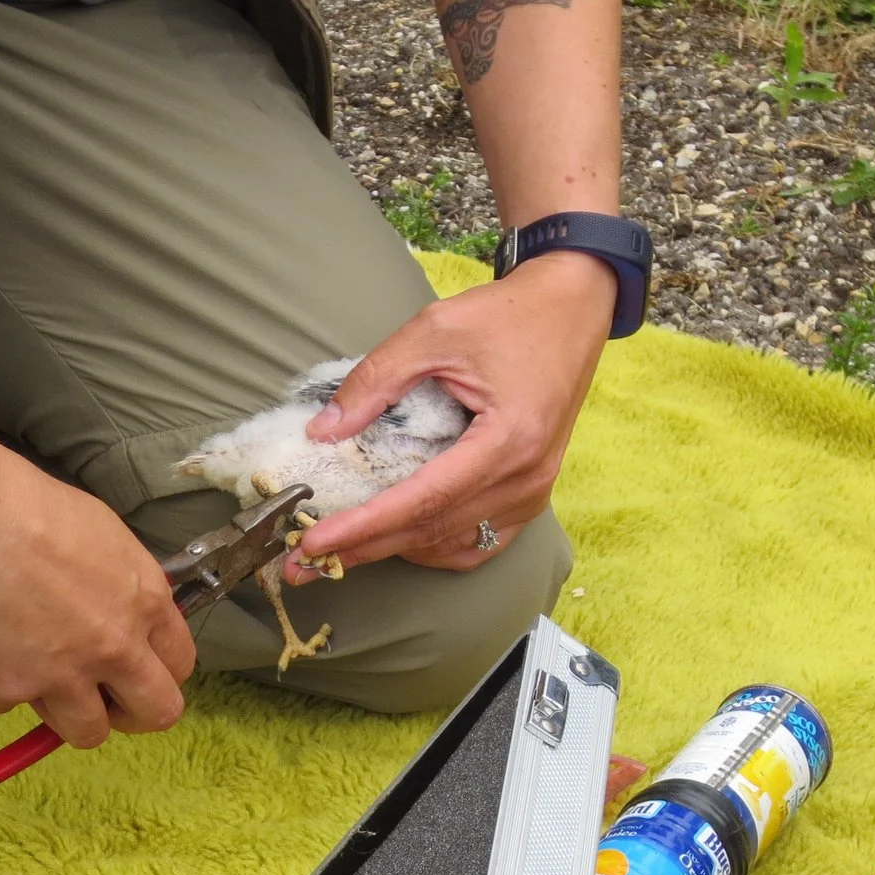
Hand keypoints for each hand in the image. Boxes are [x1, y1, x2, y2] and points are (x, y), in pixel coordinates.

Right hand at [0, 451, 195, 749]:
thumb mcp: (101, 533)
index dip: (158, 674)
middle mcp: (114, 646)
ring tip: (30, 679)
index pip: (180, 663)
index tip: (135, 676)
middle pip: (153, 713)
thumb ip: (119, 584)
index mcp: (144, 602)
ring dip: (59, 713)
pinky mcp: (6, 689)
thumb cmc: (23, 503)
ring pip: (85, 732)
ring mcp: (62, 675)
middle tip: (101, 705)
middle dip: (130, 716)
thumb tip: (116, 609)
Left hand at [294, 251, 610, 576]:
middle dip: (363, 549)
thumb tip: (323, 432)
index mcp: (507, 441)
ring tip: (341, 551)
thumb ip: (376, 380)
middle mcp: (525, 479)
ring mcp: (533, 492)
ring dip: (394, 551)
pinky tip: (400, 539)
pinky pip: (480, 542)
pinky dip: (436, 547)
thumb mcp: (434, 331)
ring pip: (452, 543)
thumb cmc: (508, 315)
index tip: (314, 541)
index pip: (423, 500)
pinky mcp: (531, 494)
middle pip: (431, 531)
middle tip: (303, 565)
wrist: (570, 310)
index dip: (365, 525)